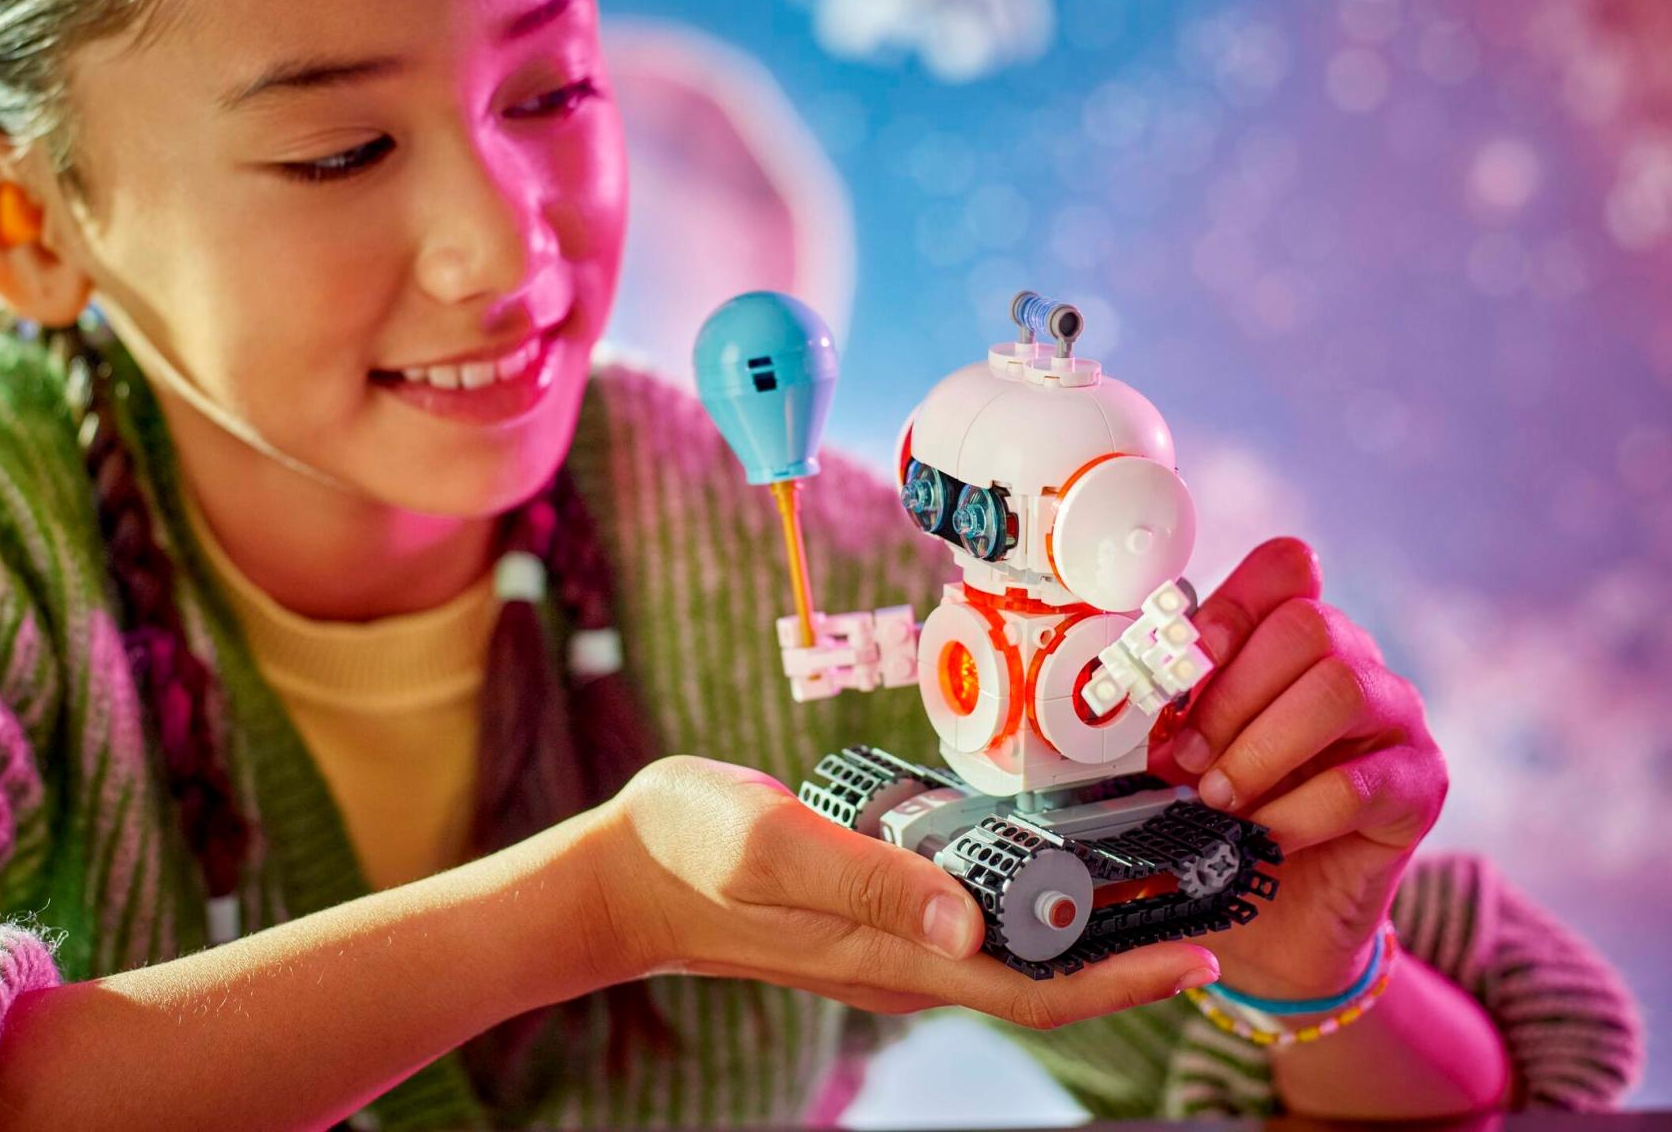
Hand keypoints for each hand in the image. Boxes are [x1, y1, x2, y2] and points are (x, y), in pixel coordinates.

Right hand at [590, 754, 1219, 1027]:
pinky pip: (975, 928)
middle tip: (1208, 906)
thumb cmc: (693, 845)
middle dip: (1129, 958)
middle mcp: (904, 964)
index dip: (1123, 982)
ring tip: (1155, 884)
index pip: (1033, 992)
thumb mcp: (773, 844)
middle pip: (1040, 982)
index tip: (1202, 955)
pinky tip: (1054, 865)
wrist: (629, 869)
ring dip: (1088, 934)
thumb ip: (866, 879)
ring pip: (1012, 958)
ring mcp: (889, 946)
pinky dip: (1032, 907)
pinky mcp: (874, 919)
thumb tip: (967, 923)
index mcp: (891, 955)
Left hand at [1147, 538, 1448, 1001]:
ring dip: (1261, 750)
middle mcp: (1353, 662)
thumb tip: (1123, 700)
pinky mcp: (1419, 786)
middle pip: (1309, 625)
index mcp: (1290, 638)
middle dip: (1232, 696)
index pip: (1286, 568)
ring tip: (1219, 801)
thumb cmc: (1217, 825)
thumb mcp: (1176, 759)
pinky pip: (1361, 782)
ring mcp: (1395, 719)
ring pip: (1340, 689)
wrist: (1269, 924)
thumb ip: (1163, 717)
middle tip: (1187, 760)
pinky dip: (1295, 814)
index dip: (1231, 606)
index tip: (1183, 667)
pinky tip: (1263, 838)